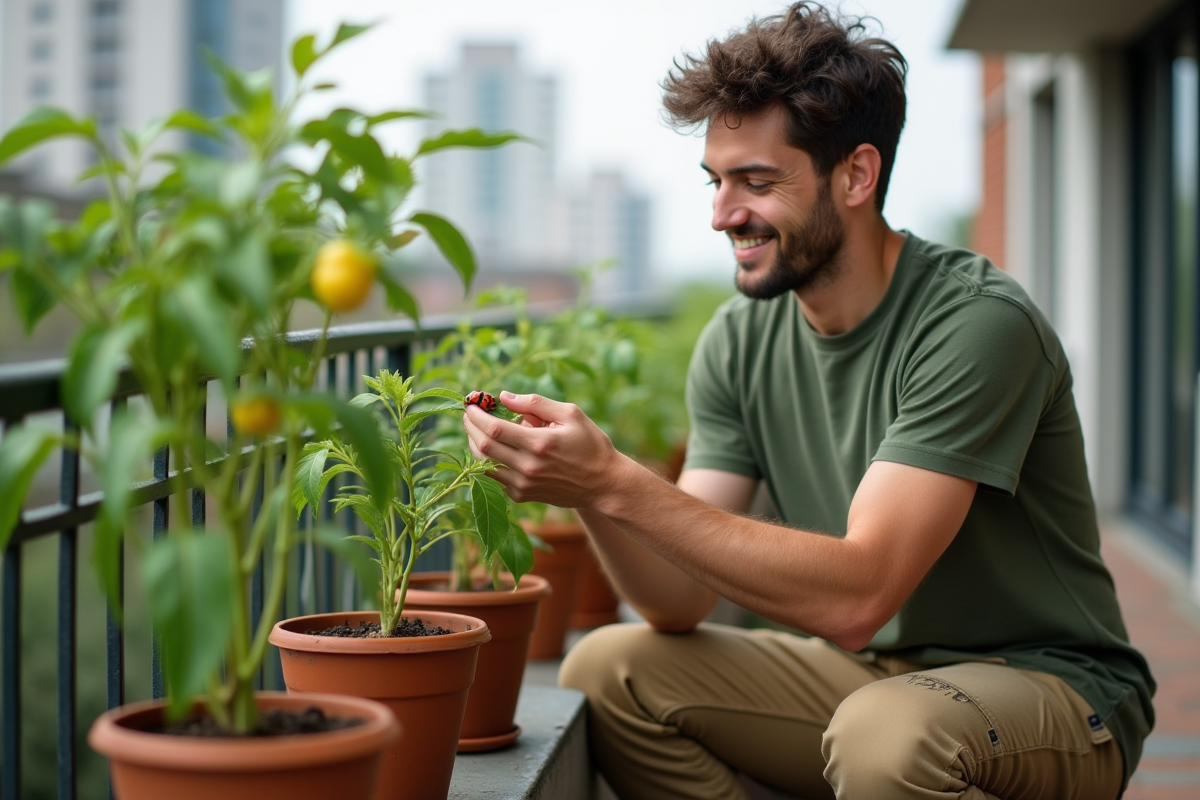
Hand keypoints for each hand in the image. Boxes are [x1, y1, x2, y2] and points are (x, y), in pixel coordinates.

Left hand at [463, 391, 625, 508]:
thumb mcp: (570, 414)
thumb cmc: (590, 444)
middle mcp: (528, 467)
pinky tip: (493, 448)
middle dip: (470, 427)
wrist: (604, 483)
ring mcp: (523, 485)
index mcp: (539, 443)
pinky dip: (488, 461)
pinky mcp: (522, 495)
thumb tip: (504, 397)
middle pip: (483, 447)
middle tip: (469, 414)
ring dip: (475, 444)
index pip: (494, 429)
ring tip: (476, 429)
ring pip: (484, 464)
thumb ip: (535, 403)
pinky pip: (494, 477)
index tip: (471, 403)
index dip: (476, 415)